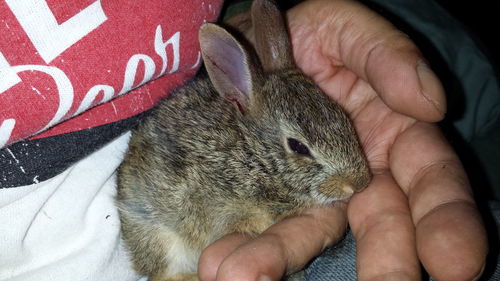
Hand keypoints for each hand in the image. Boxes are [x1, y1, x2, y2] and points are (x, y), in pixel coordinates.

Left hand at [198, 0, 487, 279]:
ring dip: (287, 256)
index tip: (452, 260)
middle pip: (384, 223)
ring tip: (249, 276)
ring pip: (315, 230)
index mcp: (394, 132)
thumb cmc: (313, 34)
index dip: (447, 219)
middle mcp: (361, 168)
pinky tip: (229, 261)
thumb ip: (387, 57)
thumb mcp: (351, 32)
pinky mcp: (275, 191)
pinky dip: (256, 246)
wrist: (255, 39)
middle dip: (388, 261)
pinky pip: (270, 222)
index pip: (431, 180)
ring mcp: (316, 186)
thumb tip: (428, 103)